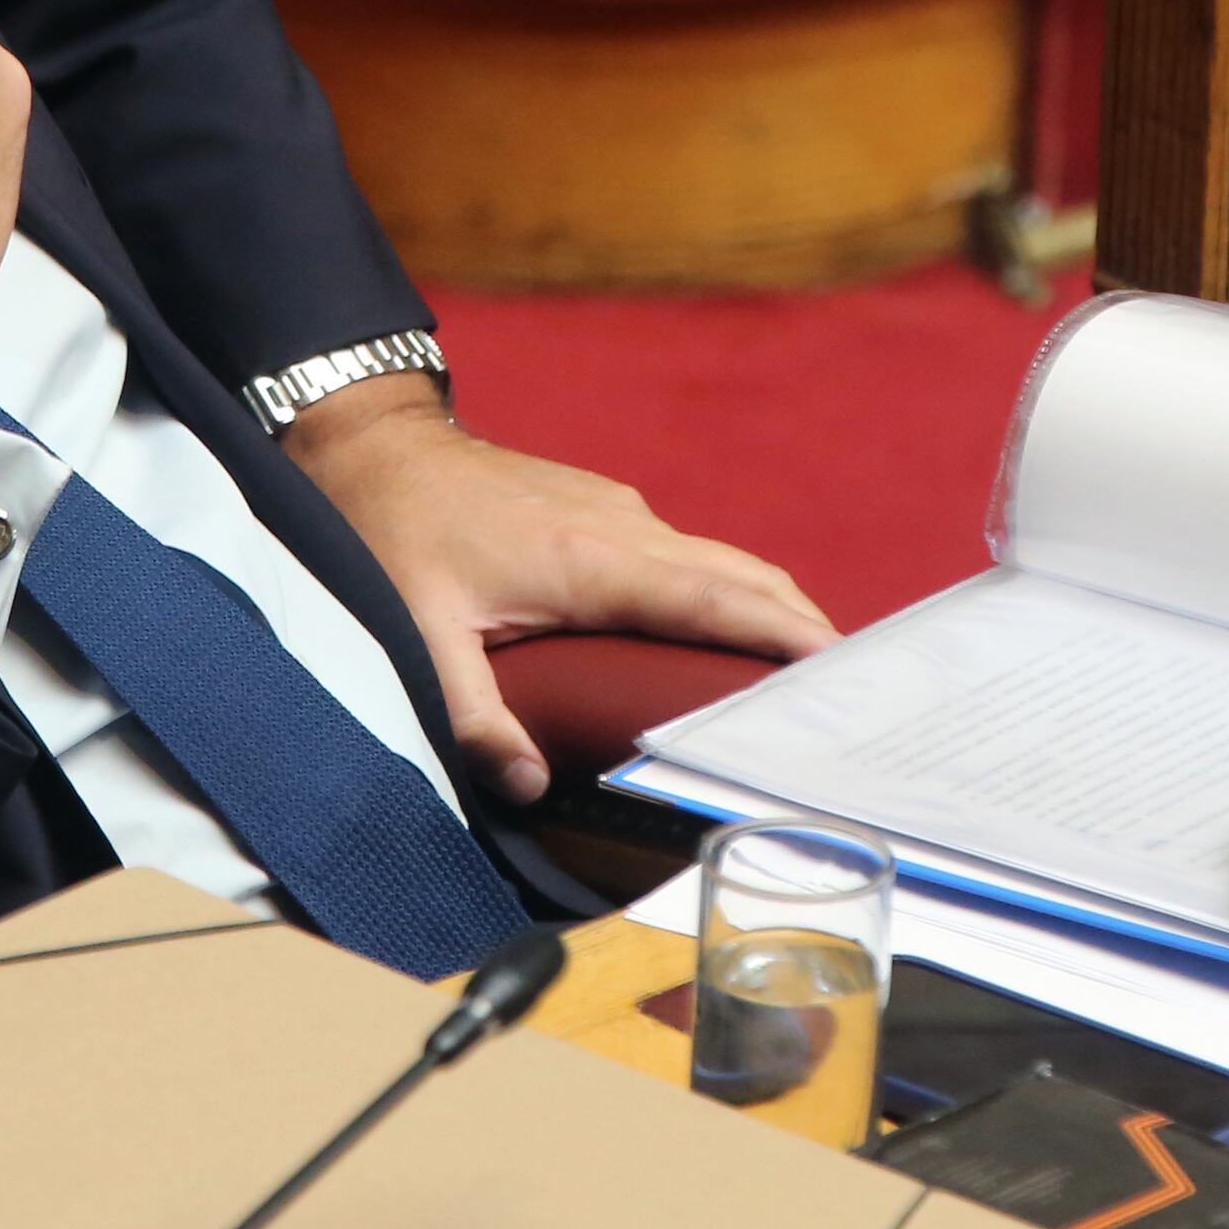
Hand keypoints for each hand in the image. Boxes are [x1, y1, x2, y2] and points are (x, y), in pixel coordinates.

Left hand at [286, 381, 834, 802]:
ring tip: (809, 671)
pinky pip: (687, 556)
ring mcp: (619, 512)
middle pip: (741, 576)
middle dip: (801, 627)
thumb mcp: (419, 637)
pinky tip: (728, 633)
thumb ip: (473, 716)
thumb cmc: (393, 534)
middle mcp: (623, 527)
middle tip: (851, 690)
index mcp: (592, 560)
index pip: (714, 597)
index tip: (839, 666)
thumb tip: (530, 784)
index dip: (782, 631)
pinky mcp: (606, 510)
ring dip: (769, 608)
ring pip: (720, 561)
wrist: (377, 444)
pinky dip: (727, 592)